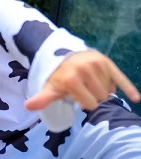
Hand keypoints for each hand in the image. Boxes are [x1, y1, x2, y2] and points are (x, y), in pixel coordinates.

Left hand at [25, 50, 140, 110]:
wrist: (62, 52)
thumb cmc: (58, 74)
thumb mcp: (50, 86)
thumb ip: (42, 98)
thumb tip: (28, 106)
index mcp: (71, 79)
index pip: (90, 104)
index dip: (84, 102)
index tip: (76, 95)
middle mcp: (85, 70)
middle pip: (101, 98)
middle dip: (94, 95)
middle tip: (84, 87)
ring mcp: (97, 65)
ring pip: (109, 90)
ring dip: (102, 89)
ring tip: (90, 82)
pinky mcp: (107, 61)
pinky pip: (121, 77)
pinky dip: (128, 87)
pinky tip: (136, 98)